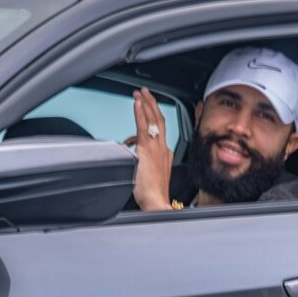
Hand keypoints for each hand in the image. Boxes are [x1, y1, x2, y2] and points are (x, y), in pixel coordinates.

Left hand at [127, 88, 173, 210]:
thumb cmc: (152, 195)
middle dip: (152, 104)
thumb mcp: (150, 175)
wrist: (156, 203)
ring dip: (146, 104)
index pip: (160, 130)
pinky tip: (137, 103)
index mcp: (165, 154)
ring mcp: (156, 148)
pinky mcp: (147, 150)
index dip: (155, 115)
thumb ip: (142, 163)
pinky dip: (140, 112)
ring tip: (140, 93)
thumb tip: (132, 156)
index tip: (149, 106)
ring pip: (153, 120)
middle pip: (159, 120)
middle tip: (146, 92)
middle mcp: (163, 148)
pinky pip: (144, 126)